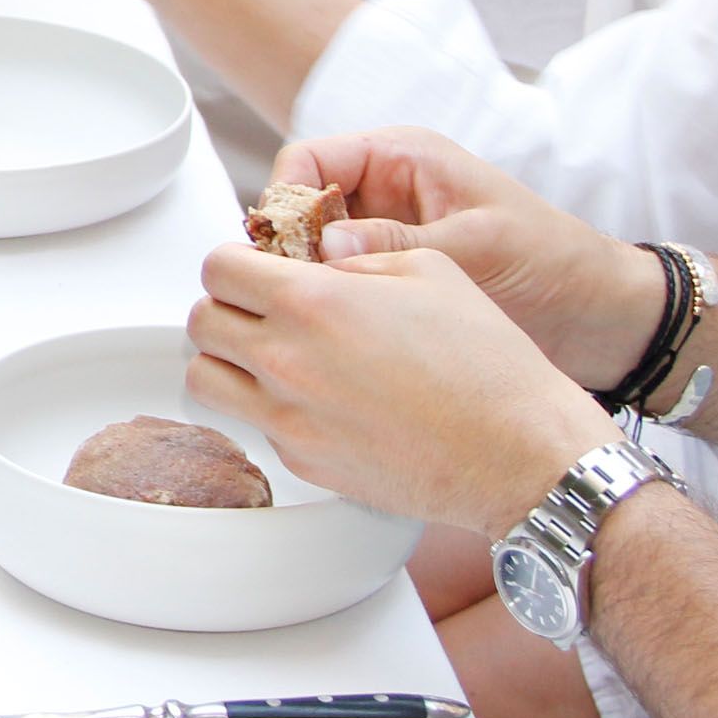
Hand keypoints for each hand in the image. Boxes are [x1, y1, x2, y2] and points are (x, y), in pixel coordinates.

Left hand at [186, 244, 628, 538]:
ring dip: (226, 359)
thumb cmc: (487, 363)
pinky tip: (310, 396)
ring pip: (205, 380)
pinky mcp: (301, 461)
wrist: (515, 452)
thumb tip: (314, 257)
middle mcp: (286, 361)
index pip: (219, 267)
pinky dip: (266, 405)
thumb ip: (354, 256)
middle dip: (226, 305)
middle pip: (202, 322)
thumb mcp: (429, 269)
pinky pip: (253, 424)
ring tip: (268, 352)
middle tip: (259, 306)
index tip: (254, 266)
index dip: (235, 260)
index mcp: (312, 301)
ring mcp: (288, 418)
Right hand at [278, 127, 664, 388]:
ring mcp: (381, 239)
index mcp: (402, 158)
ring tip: (304, 319)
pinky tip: (326, 333)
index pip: (309, 161)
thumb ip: (399, 241)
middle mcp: (382, 193)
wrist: (600, 317)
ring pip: (309, 251)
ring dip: (303, 281)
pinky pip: (335, 285)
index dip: (286, 200)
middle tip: (284, 293)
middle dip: (285, 246)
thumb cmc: (553, 262)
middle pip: (299, 207)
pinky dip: (324, 305)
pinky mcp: (387, 280)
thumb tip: (323, 245)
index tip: (282, 252)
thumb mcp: (478, 244)